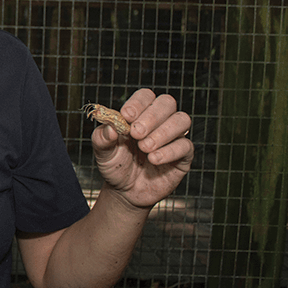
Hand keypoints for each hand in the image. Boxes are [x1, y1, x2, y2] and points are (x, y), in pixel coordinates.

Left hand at [91, 89, 193, 208]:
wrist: (125, 191)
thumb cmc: (116, 165)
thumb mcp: (103, 152)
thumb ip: (102, 138)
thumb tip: (110, 128)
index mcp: (139, 114)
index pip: (146, 96)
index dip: (138, 103)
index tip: (126, 116)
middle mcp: (159, 121)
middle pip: (167, 103)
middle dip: (151, 116)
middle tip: (136, 134)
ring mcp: (173, 137)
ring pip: (182, 120)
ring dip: (163, 132)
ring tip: (144, 147)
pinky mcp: (183, 156)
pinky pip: (185, 146)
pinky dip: (169, 151)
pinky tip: (153, 159)